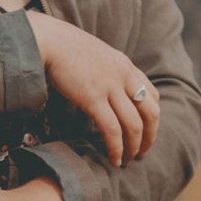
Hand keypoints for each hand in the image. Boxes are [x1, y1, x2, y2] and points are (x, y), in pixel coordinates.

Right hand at [25, 11, 158, 167]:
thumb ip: (107, 72)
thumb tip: (105, 89)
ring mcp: (110, 87)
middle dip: (149, 137)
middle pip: (150, 113)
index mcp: (126, 66)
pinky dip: (116, 148)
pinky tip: (114, 159)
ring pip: (134, 125)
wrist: (48, 40)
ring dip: (133, 148)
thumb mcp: (96, 56)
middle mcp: (124, 76)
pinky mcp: (93, 98)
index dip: (152, 119)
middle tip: (141, 153)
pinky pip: (112, 130)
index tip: (145, 133)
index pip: (152, 96)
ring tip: (127, 161)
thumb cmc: (65, 48)